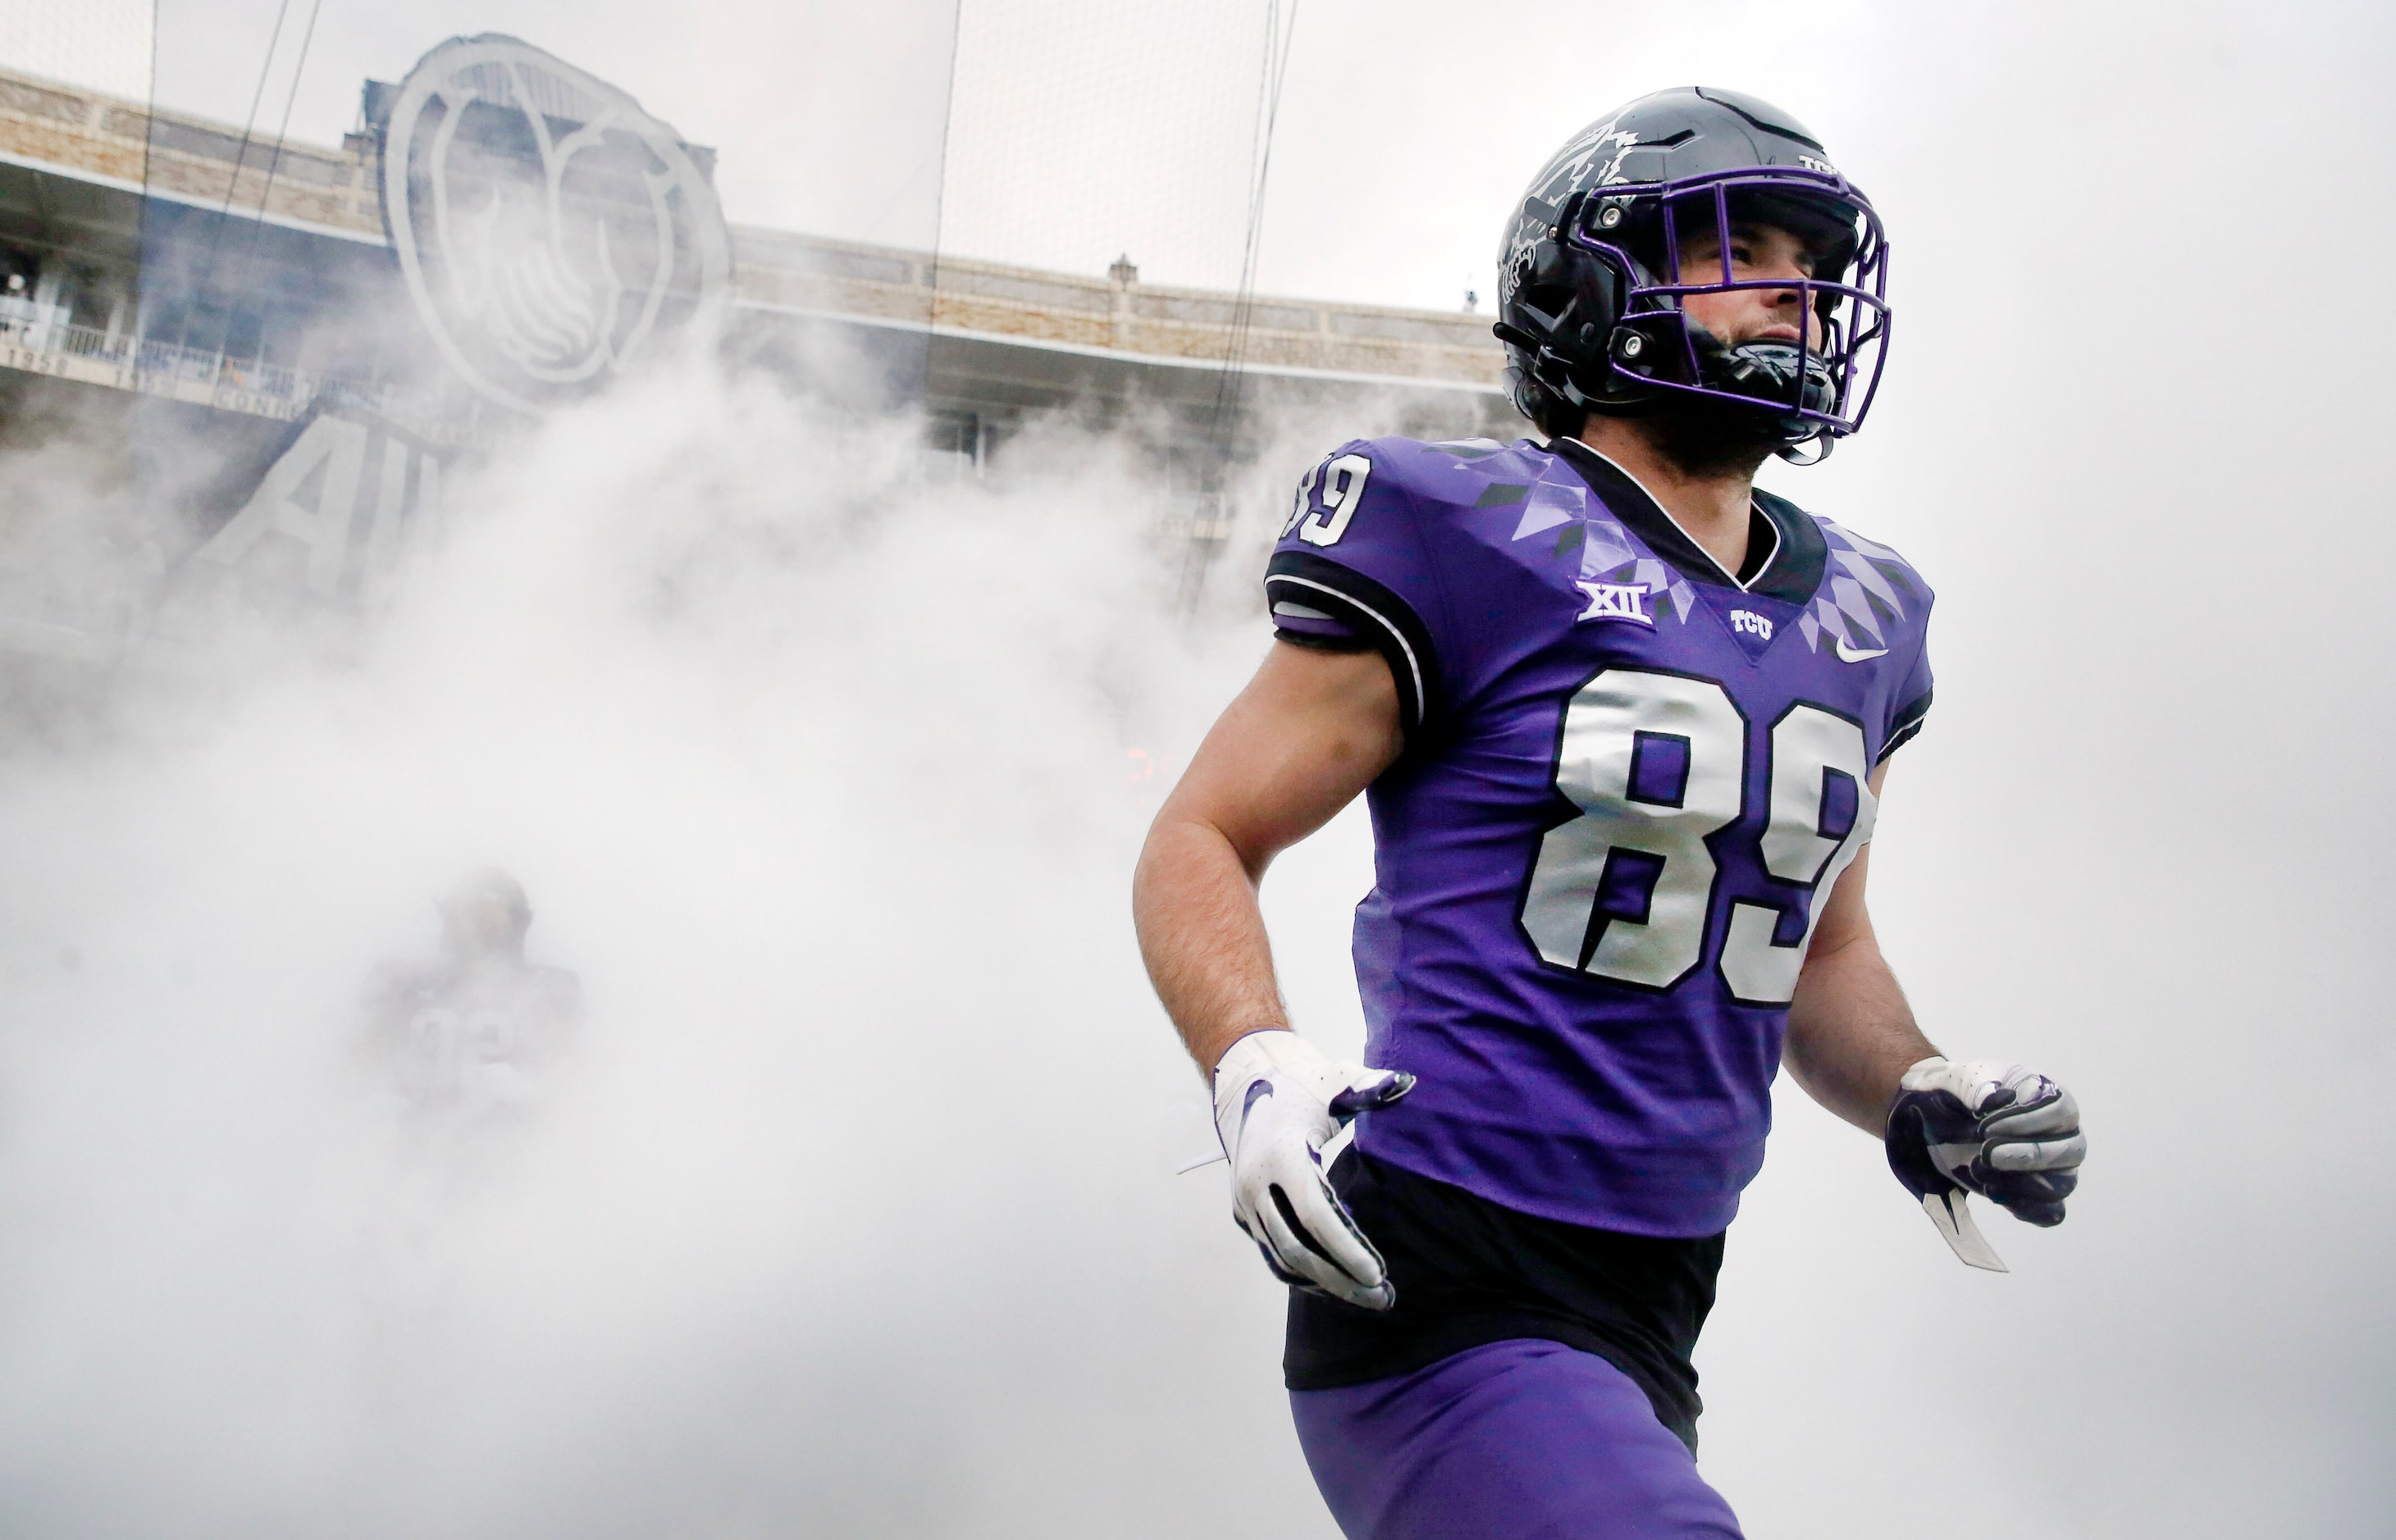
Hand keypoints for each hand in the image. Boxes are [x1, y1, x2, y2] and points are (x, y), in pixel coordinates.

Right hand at [1211, 1030, 1413, 1308]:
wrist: (1249, 1086)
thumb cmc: (1302, 1086)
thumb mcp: (1335, 1079)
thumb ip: (1369, 1085)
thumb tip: (1406, 1084)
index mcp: (1281, 1155)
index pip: (1315, 1214)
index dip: (1346, 1248)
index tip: (1378, 1273)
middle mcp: (1256, 1184)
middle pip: (1297, 1248)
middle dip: (1340, 1279)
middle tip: (1381, 1297)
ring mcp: (1245, 1202)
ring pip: (1282, 1259)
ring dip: (1324, 1283)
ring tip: (1365, 1297)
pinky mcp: (1244, 1213)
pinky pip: (1273, 1254)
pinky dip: (1302, 1275)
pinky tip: (1335, 1284)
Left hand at [1887, 1057, 2083, 1266]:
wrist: (1936, 1118)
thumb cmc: (1956, 1092)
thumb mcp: (1956, 1079)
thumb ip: (1975, 1085)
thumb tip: (1995, 1099)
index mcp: (2047, 1093)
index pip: (2062, 1109)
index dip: (2028, 1121)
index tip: (1984, 1127)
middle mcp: (2060, 1130)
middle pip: (2072, 1150)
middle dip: (2029, 1156)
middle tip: (1985, 1154)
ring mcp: (2053, 1165)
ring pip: (2063, 1184)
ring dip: (2021, 1183)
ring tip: (1977, 1168)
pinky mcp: (2037, 1192)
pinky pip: (2051, 1212)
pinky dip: (2025, 1208)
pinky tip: (1991, 1190)